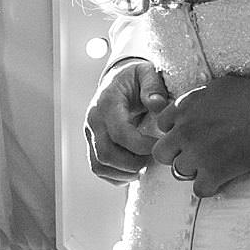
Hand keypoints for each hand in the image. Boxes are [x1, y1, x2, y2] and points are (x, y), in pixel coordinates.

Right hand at [85, 60, 171, 183]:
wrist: (118, 81)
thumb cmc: (136, 79)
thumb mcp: (146, 73)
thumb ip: (153, 86)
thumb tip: (157, 104)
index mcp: (106, 103)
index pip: (119, 133)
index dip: (140, 145)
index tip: (158, 146)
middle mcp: (93, 121)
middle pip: (105, 154)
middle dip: (133, 163)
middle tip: (153, 159)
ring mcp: (90, 135)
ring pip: (99, 165)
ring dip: (124, 173)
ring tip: (145, 166)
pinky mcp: (92, 146)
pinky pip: (99, 169)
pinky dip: (117, 176)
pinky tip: (135, 169)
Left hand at [150, 75, 249, 196]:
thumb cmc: (249, 95)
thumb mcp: (215, 87)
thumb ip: (196, 100)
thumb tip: (195, 106)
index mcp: (183, 109)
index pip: (162, 124)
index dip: (175, 129)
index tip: (187, 132)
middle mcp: (184, 132)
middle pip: (162, 152)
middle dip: (175, 152)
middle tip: (191, 151)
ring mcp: (197, 154)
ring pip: (179, 171)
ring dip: (193, 168)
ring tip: (210, 163)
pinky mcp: (214, 173)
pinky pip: (199, 189)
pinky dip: (208, 186)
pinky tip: (217, 178)